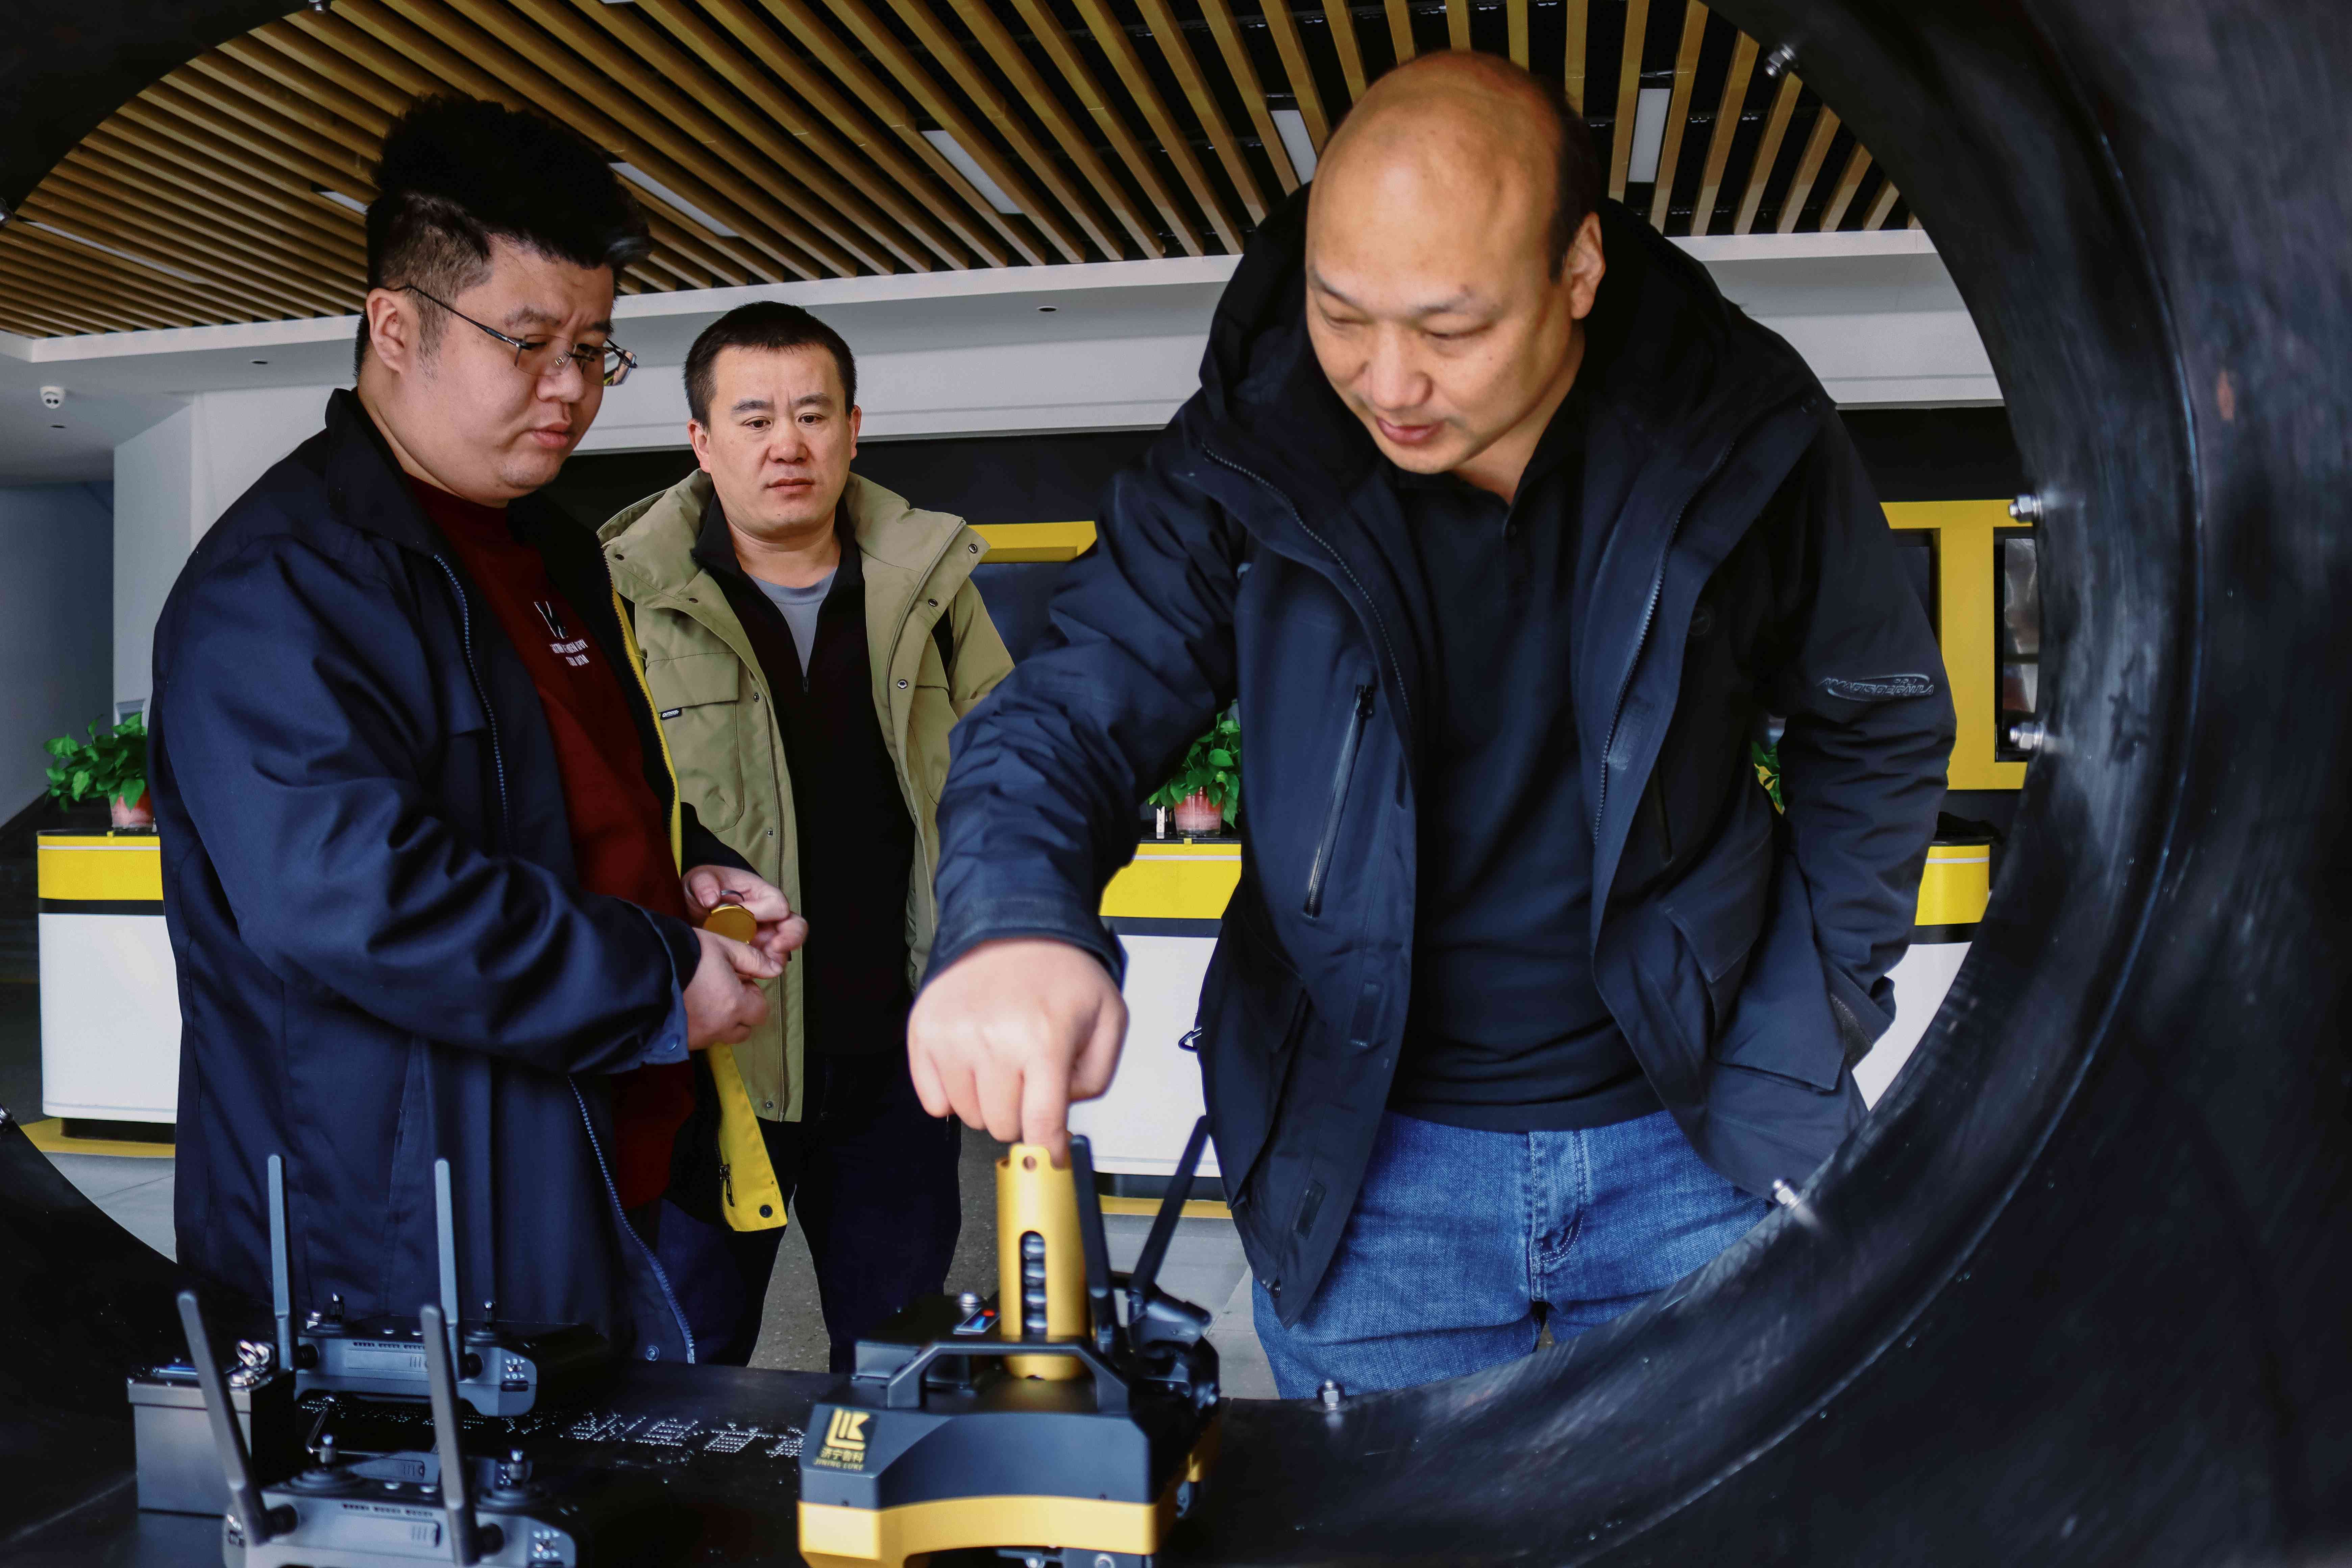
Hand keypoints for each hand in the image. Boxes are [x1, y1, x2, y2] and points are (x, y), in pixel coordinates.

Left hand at [683, 865, 807, 965]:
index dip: (762, 911)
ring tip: (756, 964)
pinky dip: (756, 972)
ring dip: (773, 960)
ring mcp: (762, 938)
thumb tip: (711, 899)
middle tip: (775, 947)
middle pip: (795, 927)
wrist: (693, 905)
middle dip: (790, 939)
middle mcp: (768, 918)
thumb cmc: (704, 887)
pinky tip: (741, 972)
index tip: (739, 911)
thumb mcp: (700, 879)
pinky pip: (762, 967)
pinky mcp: (751, 955)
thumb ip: (703, 883)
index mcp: (762, 895)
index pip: (777, 905)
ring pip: (782, 952)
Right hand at [683, 926, 779, 1049]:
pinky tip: (687, 1008)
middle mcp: (719, 1027)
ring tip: (703, 999)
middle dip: (740, 1014)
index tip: (739, 982)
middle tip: (723, 992)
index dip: (753, 996)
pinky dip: (698, 1027)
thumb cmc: (684, 955)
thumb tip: (775, 970)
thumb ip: (753, 960)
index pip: (761, 1013)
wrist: (641, 971)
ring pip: (721, 1036)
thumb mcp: (722, 947)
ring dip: (720, 1022)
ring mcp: (698, 1037)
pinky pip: (699, 1039)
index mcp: (734, 1005)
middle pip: (743, 1030)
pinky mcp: (679, 1042)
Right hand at [907, 938, 1125, 1162]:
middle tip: (1028, 1082)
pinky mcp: (924, 1030)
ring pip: (967, 1116)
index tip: (1052, 1156)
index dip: (1049, 1149)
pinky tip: (972, 1065)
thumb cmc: (1061, 973)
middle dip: (1021, 1114)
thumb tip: (1062, 1119)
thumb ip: (1096, 1076)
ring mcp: (953, 1037)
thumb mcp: (1108, 1017)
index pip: (1041, 1124)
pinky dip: (952, 1094)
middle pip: (1002, 1125)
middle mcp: (993, 1041)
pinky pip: (932, 1100)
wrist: (1012, 924)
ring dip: (988, 1103)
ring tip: (1002, 1065)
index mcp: (1044, 1040)